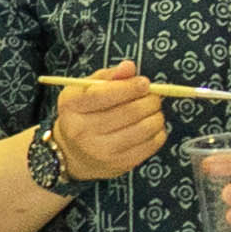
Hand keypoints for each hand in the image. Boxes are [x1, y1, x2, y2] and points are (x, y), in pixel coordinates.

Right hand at [51, 65, 170, 183]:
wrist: (73, 153)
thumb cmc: (83, 113)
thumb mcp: (86, 90)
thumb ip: (108, 76)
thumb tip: (129, 67)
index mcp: (72, 107)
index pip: (104, 95)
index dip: (130, 87)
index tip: (144, 83)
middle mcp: (83, 131)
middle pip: (129, 112)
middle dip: (149, 100)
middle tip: (153, 96)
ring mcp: (101, 151)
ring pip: (144, 128)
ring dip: (156, 115)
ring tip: (153, 110)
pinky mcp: (119, 164)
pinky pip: (150, 145)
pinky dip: (158, 132)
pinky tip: (152, 125)